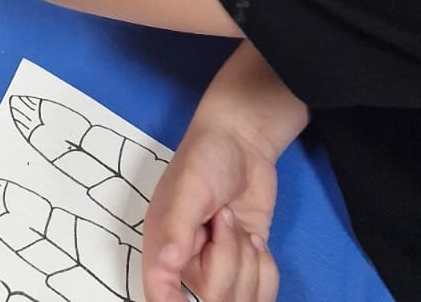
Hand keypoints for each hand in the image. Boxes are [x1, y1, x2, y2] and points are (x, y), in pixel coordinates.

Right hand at [144, 122, 278, 301]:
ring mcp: (221, 265)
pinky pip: (264, 291)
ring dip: (249, 259)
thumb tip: (167, 263)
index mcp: (165, 245)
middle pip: (215, 296)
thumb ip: (177, 226)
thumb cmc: (205, 157)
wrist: (242, 141)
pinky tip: (255, 238)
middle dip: (230, 259)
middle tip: (225, 218)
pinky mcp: (248, 264)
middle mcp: (190, 261)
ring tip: (237, 223)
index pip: (160, 291)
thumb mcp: (189, 188)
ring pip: (243, 298)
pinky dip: (267, 268)